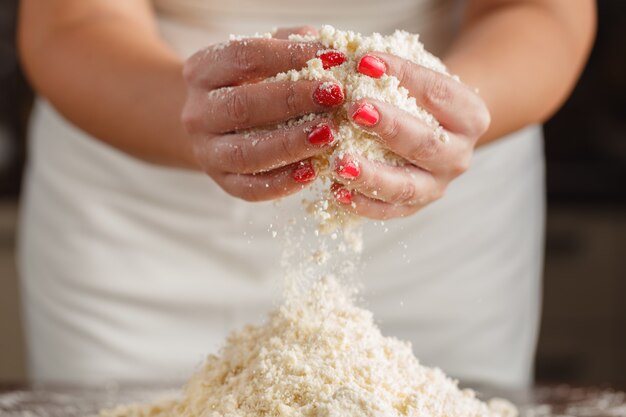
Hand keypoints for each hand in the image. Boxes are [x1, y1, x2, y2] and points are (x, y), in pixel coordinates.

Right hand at [181, 27, 345, 201]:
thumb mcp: (266, 54)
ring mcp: (207, 152)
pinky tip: (314, 171)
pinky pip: (251, 188)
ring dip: (290, 145)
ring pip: (245, 153)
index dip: (289, 56)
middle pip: (241, 106)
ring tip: (329, 134)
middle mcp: (198, 112)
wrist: (217, 124)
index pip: (244, 57)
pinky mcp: (223, 182)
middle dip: (292, 101)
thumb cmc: (252, 83)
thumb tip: (334, 52)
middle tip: (334, 96)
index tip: (332, 59)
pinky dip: (283, 182)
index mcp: (203, 70)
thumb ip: (294, 45)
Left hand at [330, 53, 490, 218]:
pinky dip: (362, 204)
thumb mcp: (418, 77)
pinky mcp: (414, 207)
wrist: (436, 129)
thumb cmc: (420, 97)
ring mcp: (437, 185)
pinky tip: (335, 190)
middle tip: (354, 110)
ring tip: (338, 162)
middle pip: (425, 144)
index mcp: (470, 116)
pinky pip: (389, 211)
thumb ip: (395, 70)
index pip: (438, 93)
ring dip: (370, 174)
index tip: (365, 62)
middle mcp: (459, 155)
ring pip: (406, 186)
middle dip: (389, 126)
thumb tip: (351, 57)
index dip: (404, 75)